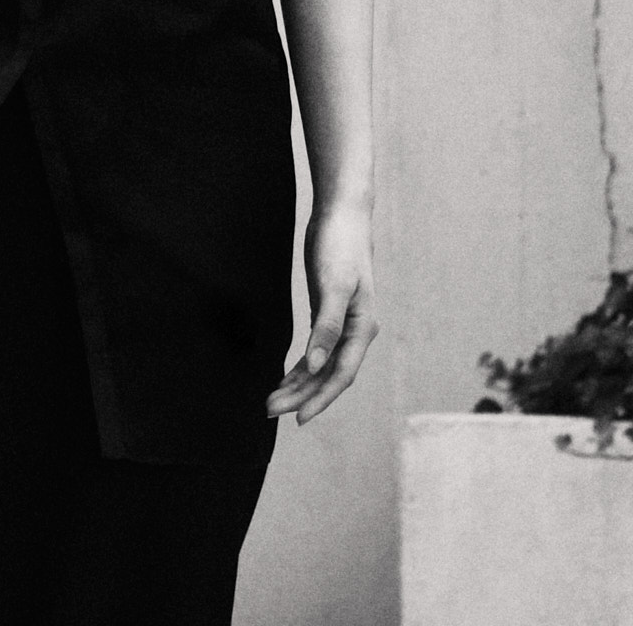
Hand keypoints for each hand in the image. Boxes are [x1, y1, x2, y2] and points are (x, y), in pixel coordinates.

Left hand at [265, 200, 378, 426]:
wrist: (342, 214)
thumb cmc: (341, 246)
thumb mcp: (334, 286)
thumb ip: (327, 326)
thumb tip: (316, 366)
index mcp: (362, 328)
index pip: (340, 375)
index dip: (320, 399)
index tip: (296, 418)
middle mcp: (355, 332)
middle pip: (328, 375)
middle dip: (301, 396)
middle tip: (270, 409)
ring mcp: (342, 325)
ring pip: (321, 367)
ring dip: (298, 385)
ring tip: (271, 401)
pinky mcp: (328, 315)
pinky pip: (316, 352)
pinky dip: (301, 368)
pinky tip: (285, 379)